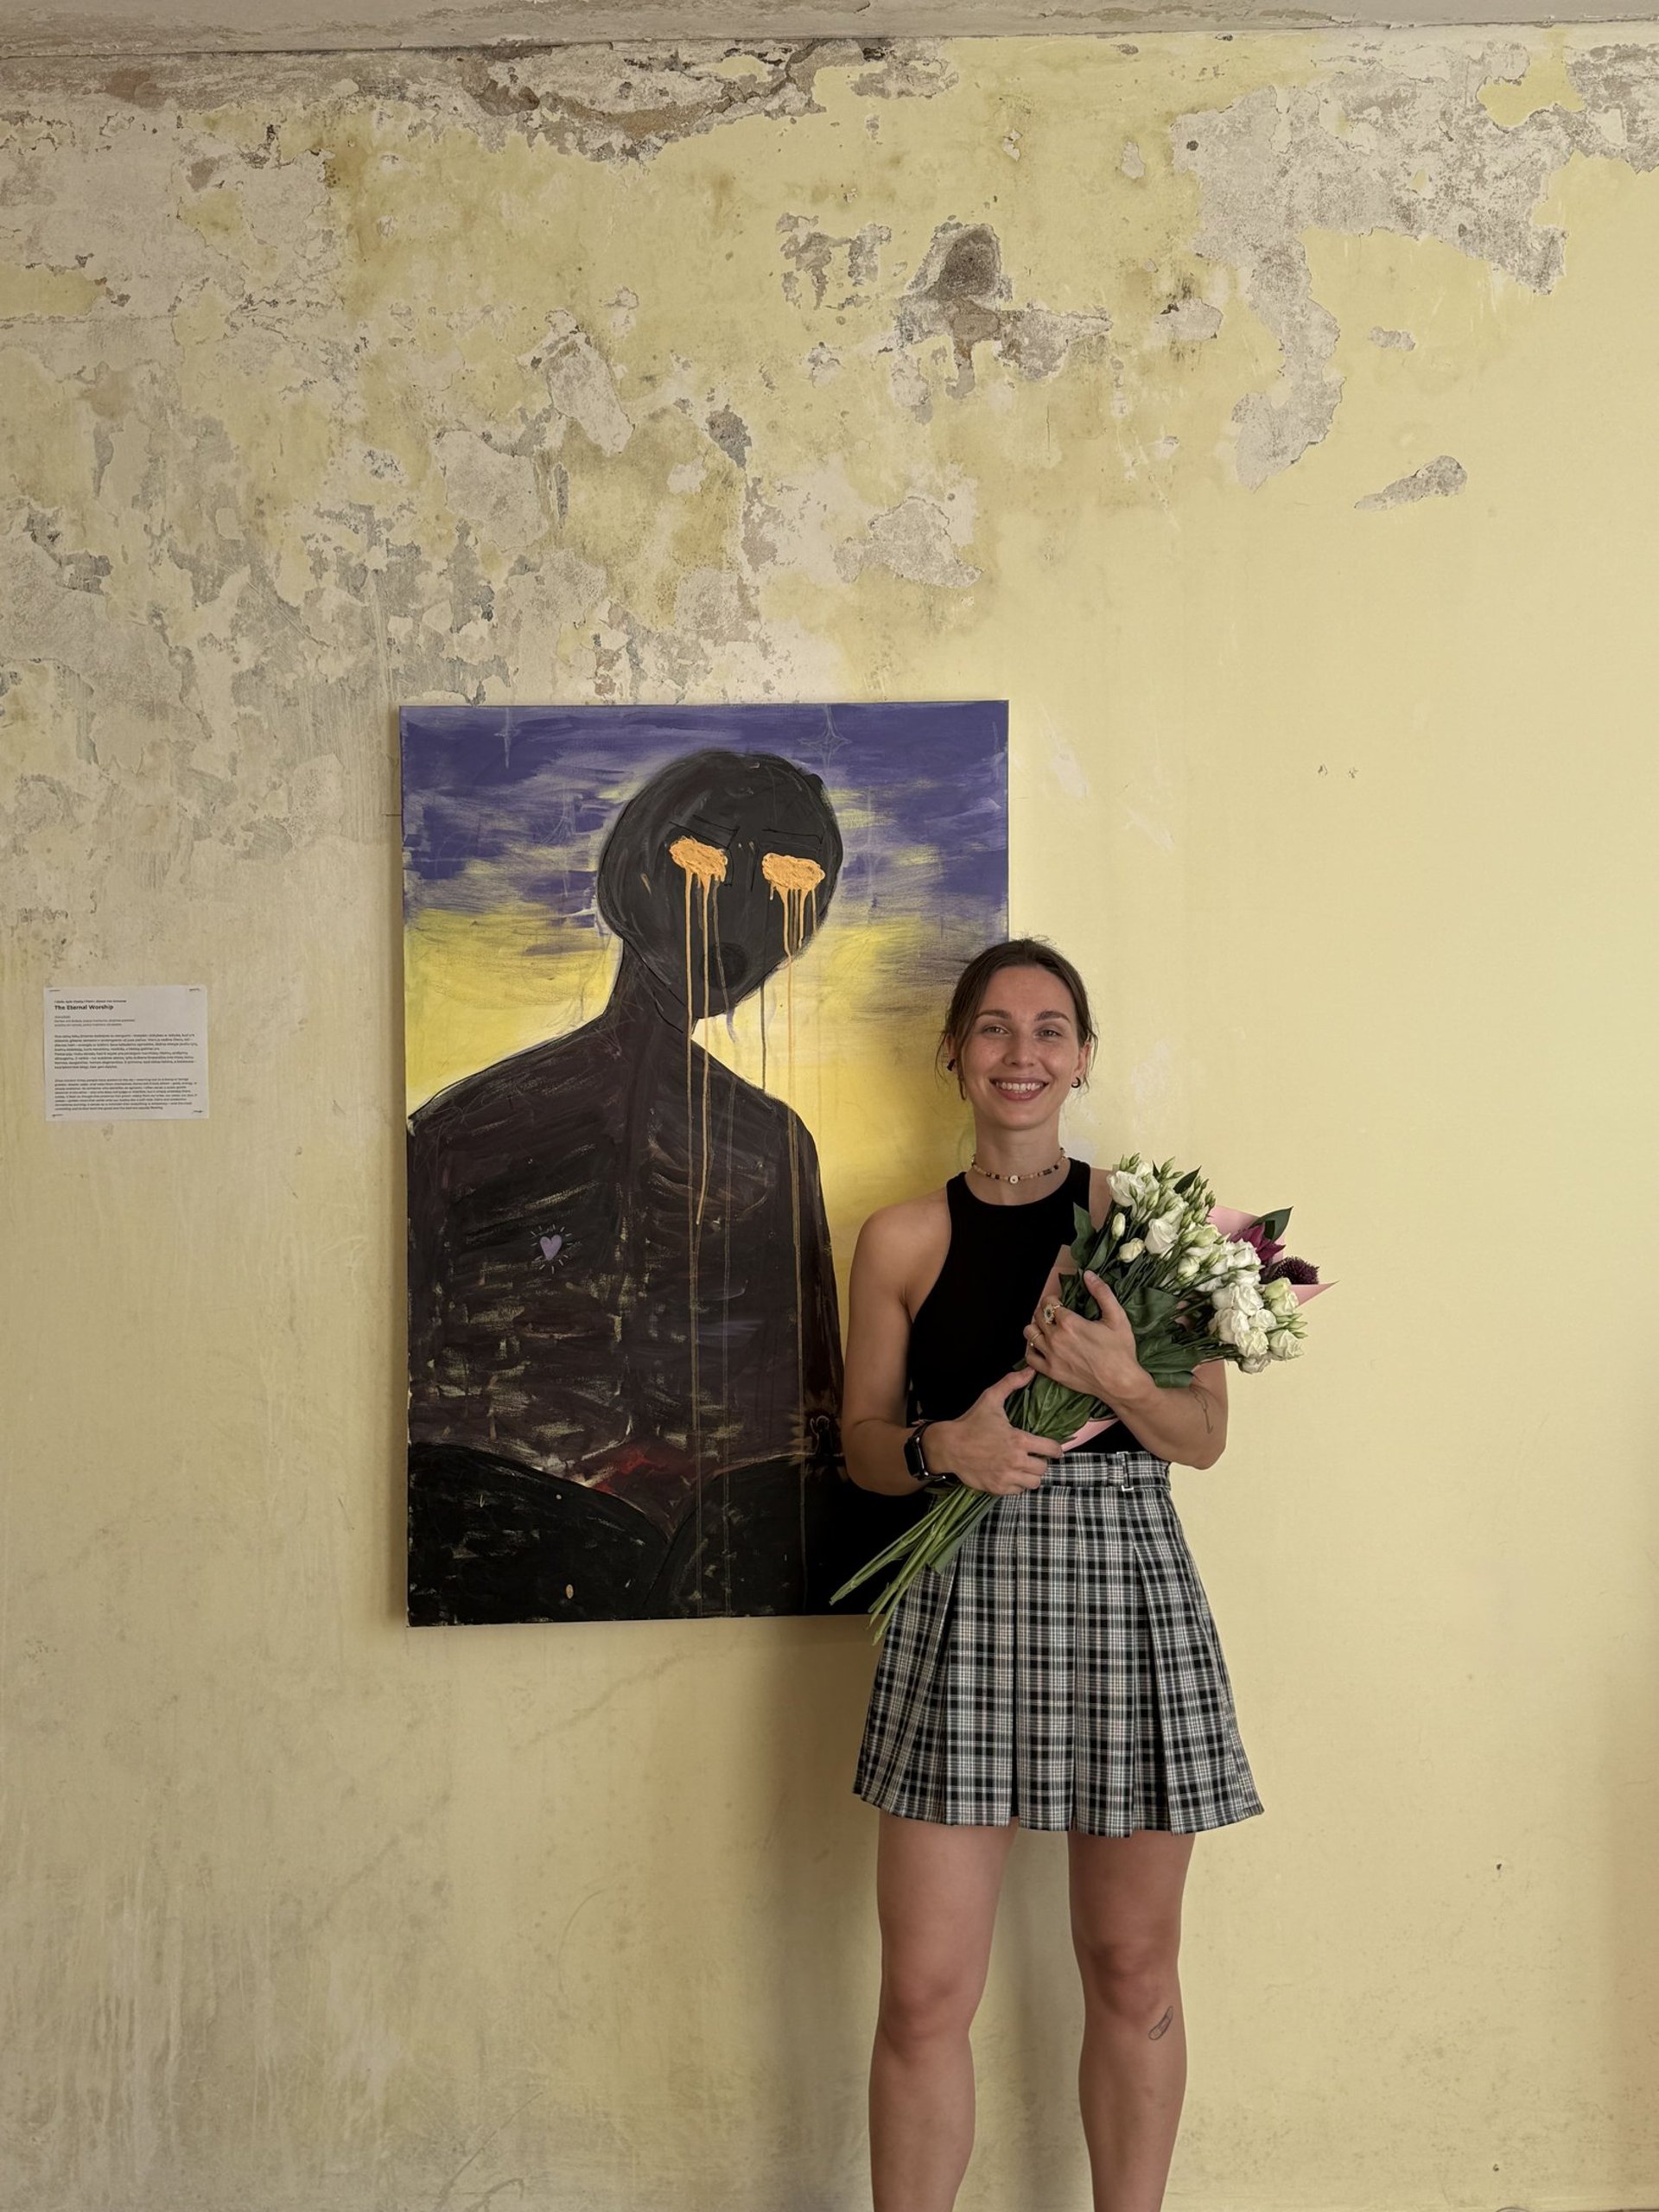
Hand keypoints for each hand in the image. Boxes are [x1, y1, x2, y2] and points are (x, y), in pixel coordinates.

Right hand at [929, 1370, 1062, 1495]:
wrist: (948, 1446)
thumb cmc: (971, 1422)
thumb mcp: (990, 1399)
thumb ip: (1011, 1383)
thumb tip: (1030, 1371)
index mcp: (1018, 1440)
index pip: (1051, 1449)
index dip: (1055, 1449)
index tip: (1053, 1449)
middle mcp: (1015, 1460)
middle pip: (1043, 1468)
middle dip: (1040, 1461)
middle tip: (1033, 1456)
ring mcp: (1006, 1476)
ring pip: (1034, 1482)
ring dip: (1031, 1475)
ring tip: (1024, 1467)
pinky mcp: (997, 1488)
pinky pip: (1018, 1491)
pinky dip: (1017, 1484)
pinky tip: (1011, 1474)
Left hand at [1023, 1272, 1148, 1406]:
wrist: (1120, 1382)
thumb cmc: (1120, 1350)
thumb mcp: (1117, 1317)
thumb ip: (1102, 1293)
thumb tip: (1089, 1274)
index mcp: (1069, 1323)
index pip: (1049, 1302)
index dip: (1053, 1299)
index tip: (1060, 1302)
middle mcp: (1055, 1338)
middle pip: (1037, 1315)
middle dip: (1045, 1310)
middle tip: (1055, 1313)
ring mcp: (1051, 1356)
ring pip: (1029, 1333)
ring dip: (1036, 1327)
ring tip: (1047, 1328)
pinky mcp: (1050, 1371)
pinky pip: (1029, 1357)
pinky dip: (1031, 1349)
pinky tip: (1041, 1346)